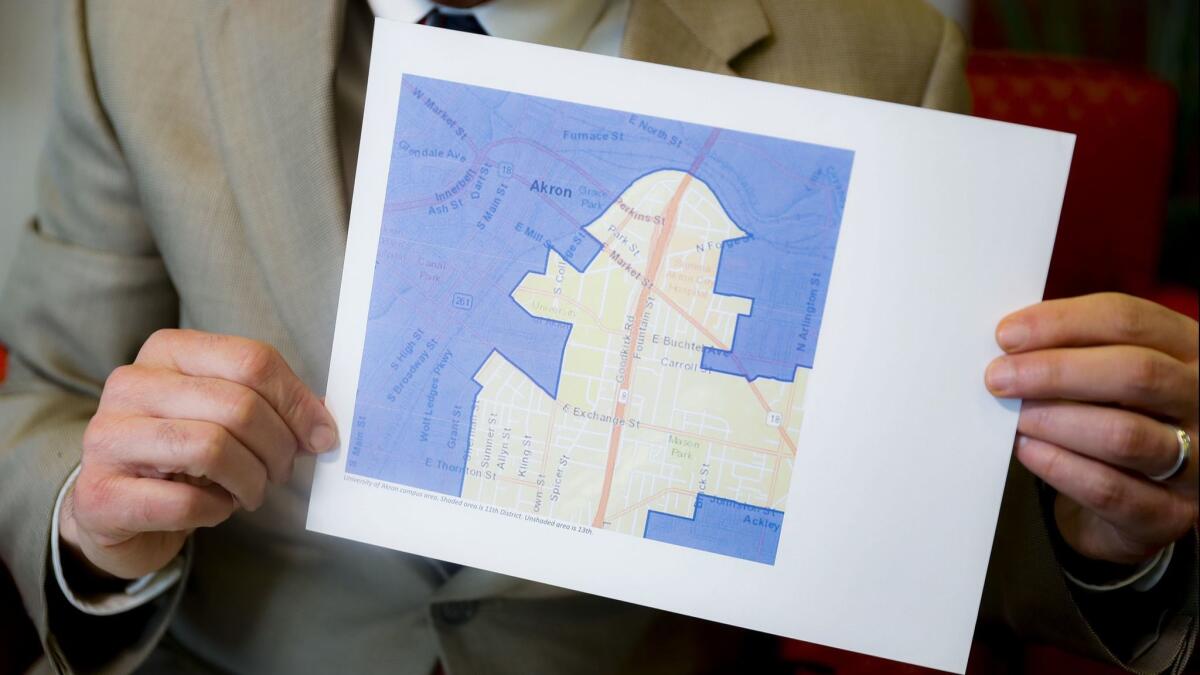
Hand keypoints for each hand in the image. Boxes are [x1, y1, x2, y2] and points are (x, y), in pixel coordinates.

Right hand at [61, 330, 337, 578]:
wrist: (116, 509)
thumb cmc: (183, 454)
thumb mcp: (226, 416)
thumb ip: (274, 408)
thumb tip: (325, 424)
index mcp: (168, 352)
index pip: (252, 360)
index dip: (297, 402)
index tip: (321, 436)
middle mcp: (131, 384)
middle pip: (238, 406)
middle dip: (278, 448)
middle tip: (282, 473)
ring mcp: (108, 438)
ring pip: (212, 448)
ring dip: (250, 480)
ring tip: (252, 491)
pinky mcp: (100, 494)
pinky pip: (183, 501)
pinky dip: (215, 510)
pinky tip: (215, 508)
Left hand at [986, 293, 1198, 565]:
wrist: (1136, 498)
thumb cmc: (1116, 416)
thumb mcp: (1109, 373)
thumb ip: (1074, 350)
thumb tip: (1010, 342)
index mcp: (1190, 349)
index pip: (1130, 321)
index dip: (1063, 323)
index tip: (1006, 335)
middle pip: (1135, 373)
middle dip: (1055, 371)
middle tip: (999, 378)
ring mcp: (1197, 461)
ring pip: (1124, 435)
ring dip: (1056, 421)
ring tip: (1015, 417)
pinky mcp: (1171, 514)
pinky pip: (1110, 489)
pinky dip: (1060, 467)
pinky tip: (1028, 450)